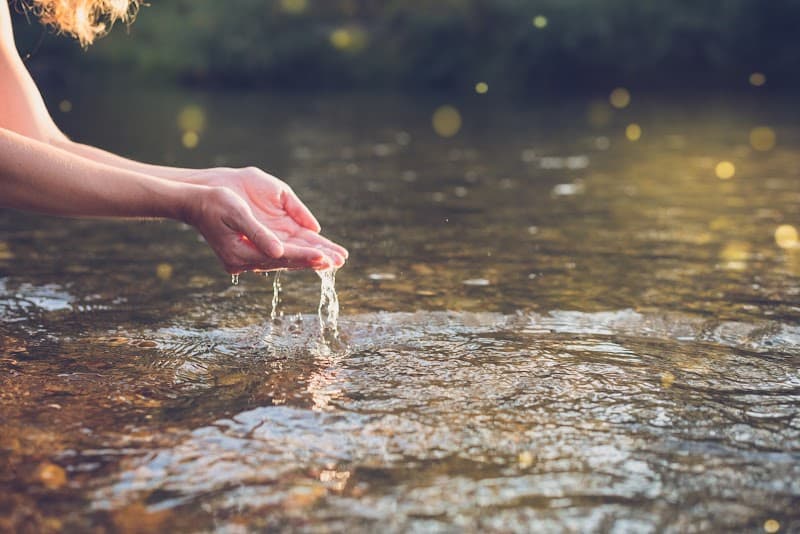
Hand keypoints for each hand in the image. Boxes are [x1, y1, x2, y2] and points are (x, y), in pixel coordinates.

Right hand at [183, 168, 347, 272]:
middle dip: (314, 260)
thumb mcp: (237, 213)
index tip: (326, 258)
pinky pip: (281, 252)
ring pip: (287, 258)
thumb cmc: (214, 202)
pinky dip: (299, 252)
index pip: (281, 257)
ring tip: (335, 259)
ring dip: (310, 257)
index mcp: (241, 254)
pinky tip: (316, 251)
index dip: (304, 257)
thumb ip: (259, 233)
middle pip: (287, 261)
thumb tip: (279, 251)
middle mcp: (246, 260)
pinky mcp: (252, 249)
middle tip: (340, 261)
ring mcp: (249, 256)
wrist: (194, 200)